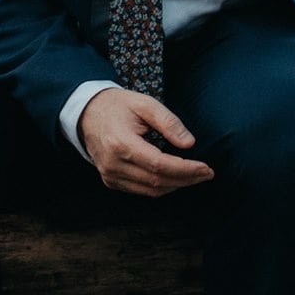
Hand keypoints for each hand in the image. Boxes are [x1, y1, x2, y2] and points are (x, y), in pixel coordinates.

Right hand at [79, 88, 213, 196]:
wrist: (87, 114)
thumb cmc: (119, 106)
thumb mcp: (145, 104)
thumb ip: (169, 122)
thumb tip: (190, 143)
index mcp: (121, 143)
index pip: (159, 165)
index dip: (186, 169)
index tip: (206, 168)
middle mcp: (113, 164)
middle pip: (157, 181)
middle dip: (186, 179)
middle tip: (206, 173)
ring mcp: (110, 175)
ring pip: (151, 191)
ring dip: (176, 185)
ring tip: (195, 175)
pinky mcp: (111, 181)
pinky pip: (141, 190)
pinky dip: (161, 187)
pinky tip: (175, 177)